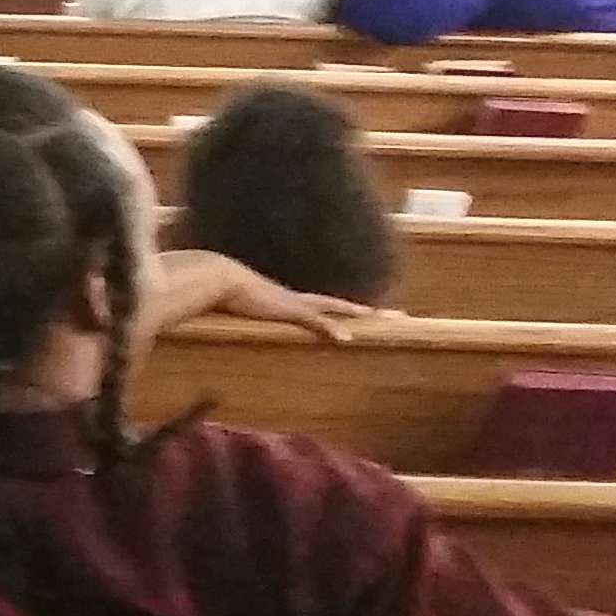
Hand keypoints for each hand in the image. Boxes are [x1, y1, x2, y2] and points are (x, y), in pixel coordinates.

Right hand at [214, 279, 386, 342]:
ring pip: (339, 308)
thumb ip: (248, 310)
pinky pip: (316, 321)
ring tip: (388, 318)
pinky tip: (347, 338)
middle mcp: (301, 300)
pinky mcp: (288, 310)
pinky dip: (331, 329)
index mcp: (293, 301)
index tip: (371, 312)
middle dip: (372, 311)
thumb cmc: (223, 291)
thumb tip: (244, 315)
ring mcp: (297, 303)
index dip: (350, 310)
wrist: (215, 277)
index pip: (330, 306)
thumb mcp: (242, 305)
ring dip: (362, 314)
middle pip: (345, 305)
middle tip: (400, 315)